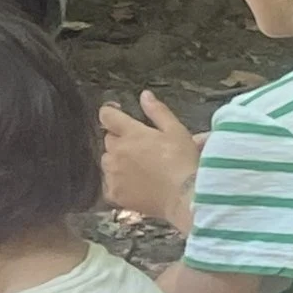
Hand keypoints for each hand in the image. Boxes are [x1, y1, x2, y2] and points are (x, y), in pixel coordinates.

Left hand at [99, 91, 202, 227]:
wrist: (185, 197)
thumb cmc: (184, 163)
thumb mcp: (176, 131)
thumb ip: (157, 111)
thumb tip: (144, 95)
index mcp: (131, 133)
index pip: (107, 116)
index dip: (110, 113)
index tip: (116, 114)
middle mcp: (117, 152)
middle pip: (109, 140)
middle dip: (121, 141)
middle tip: (141, 149)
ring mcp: (113, 173)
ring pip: (107, 162)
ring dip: (117, 161)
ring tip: (139, 168)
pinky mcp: (114, 193)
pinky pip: (109, 184)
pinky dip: (118, 183)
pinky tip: (135, 185)